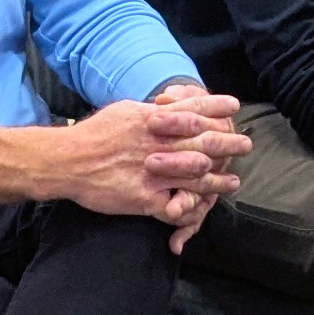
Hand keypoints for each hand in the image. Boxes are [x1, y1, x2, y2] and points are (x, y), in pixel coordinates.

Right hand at [61, 94, 247, 237]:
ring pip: (196, 176)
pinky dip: (191, 209)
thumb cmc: (93, 134)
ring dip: (218, 179)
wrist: (66, 160)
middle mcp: (158, 143)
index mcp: (153, 120)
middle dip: (228, 144)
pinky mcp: (145, 198)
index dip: (215, 108)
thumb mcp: (124, 112)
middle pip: (203, 143)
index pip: (193, 110)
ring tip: (234, 180)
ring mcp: (154, 172)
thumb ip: (150, 112)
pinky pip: (174, 207)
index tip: (234, 106)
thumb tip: (168, 107)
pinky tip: (203, 208)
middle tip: (246, 144)